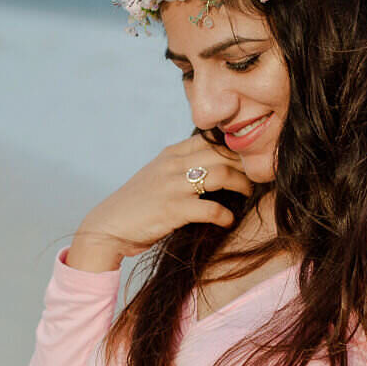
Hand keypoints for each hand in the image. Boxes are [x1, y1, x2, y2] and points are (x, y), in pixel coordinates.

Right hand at [71, 135, 253, 266]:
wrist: (109, 226)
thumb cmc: (138, 204)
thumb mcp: (159, 175)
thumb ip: (182, 165)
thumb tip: (216, 165)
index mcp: (171, 153)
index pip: (213, 139)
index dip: (237, 148)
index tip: (250, 161)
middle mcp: (173, 164)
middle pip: (223, 154)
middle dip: (246, 165)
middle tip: (257, 178)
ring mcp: (173, 186)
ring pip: (222, 176)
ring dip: (242, 186)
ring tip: (247, 195)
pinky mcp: (173, 210)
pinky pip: (211, 209)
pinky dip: (225, 216)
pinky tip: (228, 221)